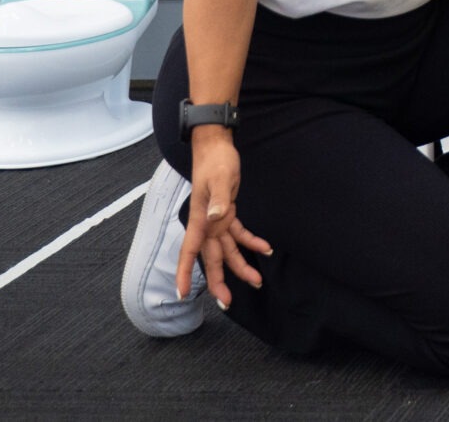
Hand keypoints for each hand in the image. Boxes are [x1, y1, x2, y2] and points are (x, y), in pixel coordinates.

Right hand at [178, 133, 270, 307]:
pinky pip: (239, 233)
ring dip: (241, 266)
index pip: (189, 252)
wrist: (216, 145)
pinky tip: (266, 249)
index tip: (181, 294)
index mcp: (199, 220)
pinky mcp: (227, 213)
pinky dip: (251, 242)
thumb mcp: (218, 178)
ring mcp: (216, 220)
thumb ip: (217, 199)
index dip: (184, 273)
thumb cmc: (214, 161)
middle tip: (227, 303)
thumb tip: (216, 218)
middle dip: (218, 282)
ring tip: (257, 281)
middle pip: (211, 259)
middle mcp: (206, 225)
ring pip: (228, 250)